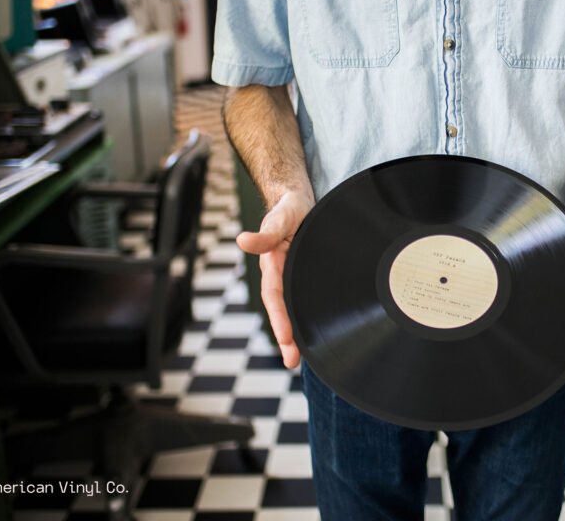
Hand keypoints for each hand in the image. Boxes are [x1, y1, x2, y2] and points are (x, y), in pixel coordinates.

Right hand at [236, 192, 314, 367]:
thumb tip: (243, 241)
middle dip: (287, 336)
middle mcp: (283, 275)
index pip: (275, 296)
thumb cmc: (288, 210)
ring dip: (299, 332)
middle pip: (284, 310)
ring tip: (300, 359)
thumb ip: (266, 233)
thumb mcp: (280, 218)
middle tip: (292, 361)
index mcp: (274, 265)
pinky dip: (311, 316)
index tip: (286, 339)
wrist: (299, 202)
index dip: (280, 318)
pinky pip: (308, 300)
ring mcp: (295, 277)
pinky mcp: (309, 277)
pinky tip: (320, 332)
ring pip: (296, 308)